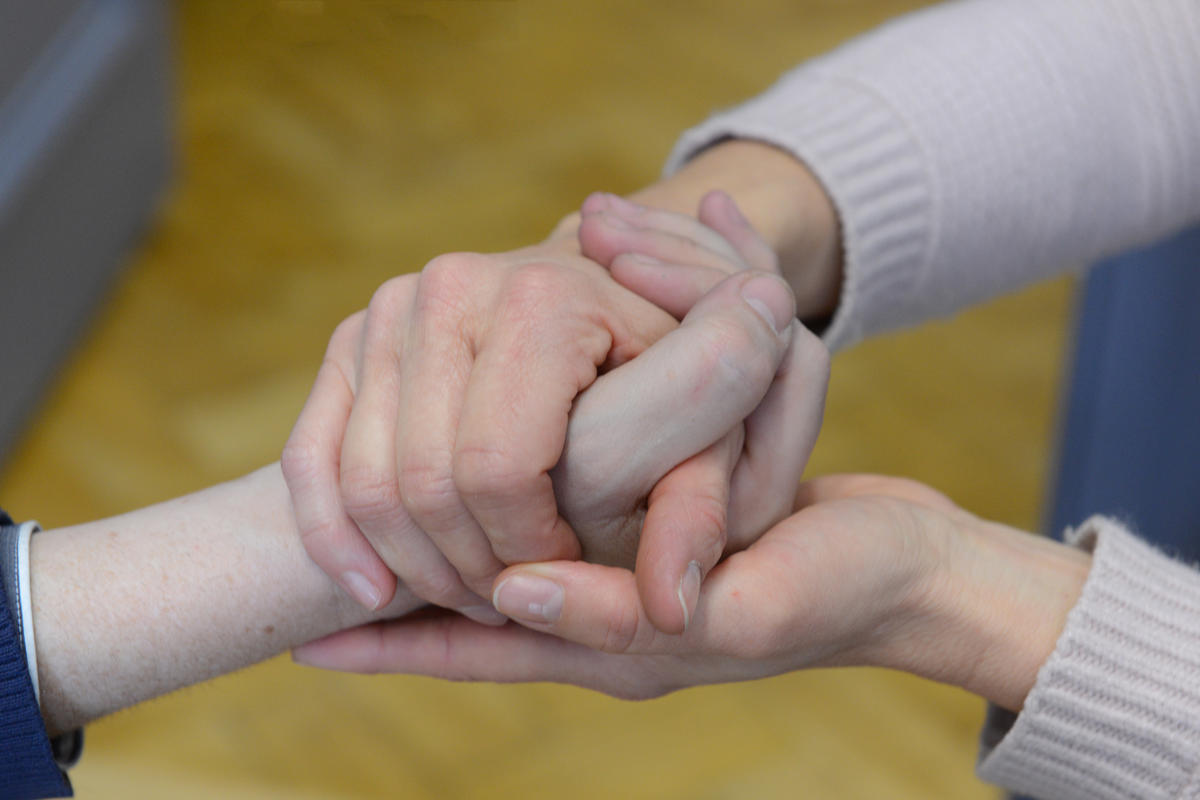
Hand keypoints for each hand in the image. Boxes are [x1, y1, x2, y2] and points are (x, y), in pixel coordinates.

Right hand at [282, 244, 825, 629]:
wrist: (606, 311)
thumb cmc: (665, 386)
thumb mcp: (708, 440)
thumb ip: (698, 514)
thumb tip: (674, 609)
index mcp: (544, 298)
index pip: (498, 469)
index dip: (528, 549)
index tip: (570, 570)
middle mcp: (453, 285)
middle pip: (423, 481)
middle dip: (468, 566)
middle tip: (517, 597)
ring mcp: (391, 307)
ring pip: (364, 481)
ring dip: (411, 565)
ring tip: (472, 590)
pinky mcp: (353, 338)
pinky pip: (312, 458)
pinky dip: (333, 537)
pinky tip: (368, 591)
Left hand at [293, 475, 1091, 712]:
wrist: (912, 568)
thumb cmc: (845, 587)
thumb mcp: (747, 603)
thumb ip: (630, 611)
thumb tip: (511, 591)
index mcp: (619, 644)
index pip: (484, 652)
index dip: (399, 648)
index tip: (306, 641)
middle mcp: (609, 614)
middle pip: (488, 612)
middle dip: (419, 586)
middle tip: (335, 562)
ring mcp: (630, 577)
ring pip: (517, 570)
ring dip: (457, 540)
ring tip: (384, 516)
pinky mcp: (654, 532)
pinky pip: (566, 518)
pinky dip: (519, 499)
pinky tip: (494, 465)